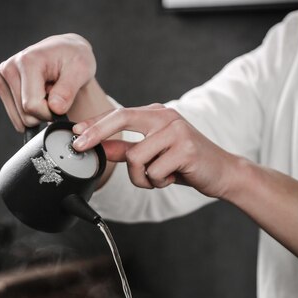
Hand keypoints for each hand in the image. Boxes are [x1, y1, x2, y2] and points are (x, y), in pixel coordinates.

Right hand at [0, 34, 96, 130]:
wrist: (65, 52)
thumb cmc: (74, 59)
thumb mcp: (81, 71)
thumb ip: (68, 90)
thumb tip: (55, 108)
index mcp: (27, 61)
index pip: (32, 106)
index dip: (50, 113)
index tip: (62, 104)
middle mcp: (9, 67)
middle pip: (25, 115)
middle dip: (44, 113)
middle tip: (55, 96)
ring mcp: (1, 76)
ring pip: (20, 119)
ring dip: (38, 113)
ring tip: (47, 93)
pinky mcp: (0, 84)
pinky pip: (16, 117)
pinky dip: (30, 112)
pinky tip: (37, 95)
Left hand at [72, 104, 240, 197]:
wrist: (222, 171)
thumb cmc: (185, 163)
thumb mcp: (153, 154)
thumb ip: (126, 148)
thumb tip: (100, 147)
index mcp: (157, 114)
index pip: (119, 113)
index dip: (95, 123)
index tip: (75, 133)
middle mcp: (166, 117)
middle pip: (122, 118)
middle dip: (97, 134)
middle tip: (79, 146)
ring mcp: (177, 130)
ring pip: (135, 157)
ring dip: (141, 177)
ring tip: (159, 177)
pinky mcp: (186, 149)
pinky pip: (153, 172)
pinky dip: (157, 183)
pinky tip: (172, 178)